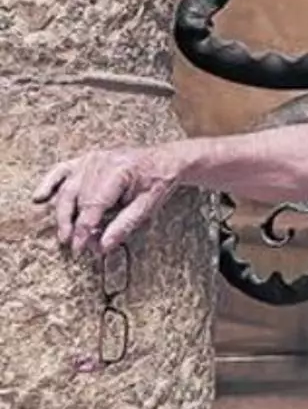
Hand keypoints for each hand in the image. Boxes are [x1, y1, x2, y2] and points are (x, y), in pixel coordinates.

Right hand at [31, 147, 179, 255]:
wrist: (166, 160)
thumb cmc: (158, 183)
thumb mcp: (149, 207)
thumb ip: (125, 225)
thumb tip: (103, 247)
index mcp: (119, 172)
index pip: (93, 206)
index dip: (84, 230)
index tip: (80, 249)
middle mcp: (101, 162)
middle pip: (77, 198)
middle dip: (73, 224)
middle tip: (74, 245)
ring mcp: (91, 159)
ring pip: (67, 188)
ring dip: (61, 212)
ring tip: (63, 234)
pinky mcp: (86, 159)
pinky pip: (61, 170)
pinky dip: (49, 183)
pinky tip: (39, 198)